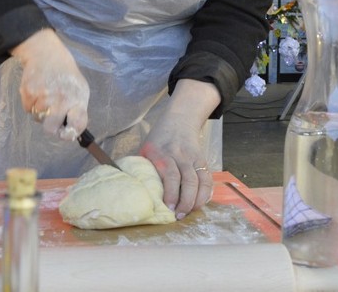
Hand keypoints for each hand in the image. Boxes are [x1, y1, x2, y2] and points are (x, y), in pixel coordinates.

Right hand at [11, 29, 88, 138]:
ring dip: (41, 111)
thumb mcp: (79, 89)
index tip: (66, 133)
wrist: (47, 54)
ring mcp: (43, 97)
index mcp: (77, 99)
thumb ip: (77, 109)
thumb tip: (74, 131)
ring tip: (46, 95)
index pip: (77, 125)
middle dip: (50, 127)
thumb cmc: (66, 74)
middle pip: (51, 129)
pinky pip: (28, 109)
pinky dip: (32, 103)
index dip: (70, 133)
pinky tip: (38, 90)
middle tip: (52, 117)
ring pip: (38, 118)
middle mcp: (61, 100)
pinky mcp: (28, 93)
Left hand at [140, 79, 218, 219]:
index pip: (170, 175)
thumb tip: (129, 191)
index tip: (167, 208)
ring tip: (189, 213)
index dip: (170, 193)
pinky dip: (206, 193)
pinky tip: (200, 203)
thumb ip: (140, 168)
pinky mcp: (203, 160)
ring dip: (196, 200)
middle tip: (179, 216)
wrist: (179, 121)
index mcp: (162, 153)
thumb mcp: (145, 149)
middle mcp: (180, 156)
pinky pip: (208, 179)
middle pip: (188, 180)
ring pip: (200, 181)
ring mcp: (193, 158)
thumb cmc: (158, 139)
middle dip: (185, 201)